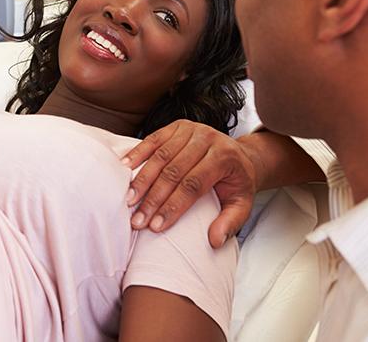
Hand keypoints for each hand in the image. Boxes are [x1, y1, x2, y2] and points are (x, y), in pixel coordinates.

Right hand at [122, 120, 259, 247]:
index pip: (194, 185)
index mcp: (224, 157)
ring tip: (129, 200)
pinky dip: (138, 153)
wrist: (240, 154)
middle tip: (137, 219)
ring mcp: (190, 129)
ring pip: (161, 156)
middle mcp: (207, 139)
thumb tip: (215, 241)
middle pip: (174, 171)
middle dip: (153, 198)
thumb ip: (230, 223)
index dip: (173, 206)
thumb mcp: (242, 204)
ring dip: (142, 180)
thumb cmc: (237, 182)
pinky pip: (153, 139)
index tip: (156, 226)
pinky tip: (125, 168)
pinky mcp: (176, 126)